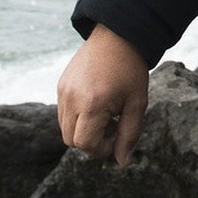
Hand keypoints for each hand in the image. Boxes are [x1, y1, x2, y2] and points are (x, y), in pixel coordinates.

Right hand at [55, 24, 148, 166]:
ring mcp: (63, 91)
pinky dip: (77, 116)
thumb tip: (122, 162)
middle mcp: (72, 99)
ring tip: (104, 114)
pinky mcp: (60, 85)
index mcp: (92, 104)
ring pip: (64, 128)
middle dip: (91, 141)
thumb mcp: (137, 104)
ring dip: (82, 129)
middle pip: (70, 140)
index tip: (116, 134)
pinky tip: (95, 103)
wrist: (117, 35)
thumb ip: (129, 135)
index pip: (85, 144)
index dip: (101, 148)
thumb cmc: (131, 70)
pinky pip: (63, 112)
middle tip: (112, 125)